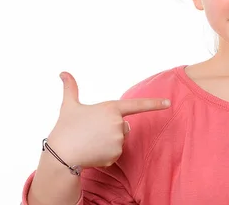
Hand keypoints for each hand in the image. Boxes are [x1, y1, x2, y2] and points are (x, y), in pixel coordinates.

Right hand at [46, 72, 170, 168]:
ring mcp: (118, 140)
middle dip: (112, 129)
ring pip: (119, 140)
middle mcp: (118, 123)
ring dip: (108, 142)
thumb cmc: (65, 128)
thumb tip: (63, 73)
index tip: (169, 103)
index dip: (155, 103)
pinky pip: (115, 153)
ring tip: (91, 142)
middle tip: (92, 132)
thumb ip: (70, 88)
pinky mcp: (116, 155)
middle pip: (124, 126)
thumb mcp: (69, 106)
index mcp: (111, 108)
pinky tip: (93, 153)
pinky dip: (106, 155)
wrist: (60, 155)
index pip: (137, 105)